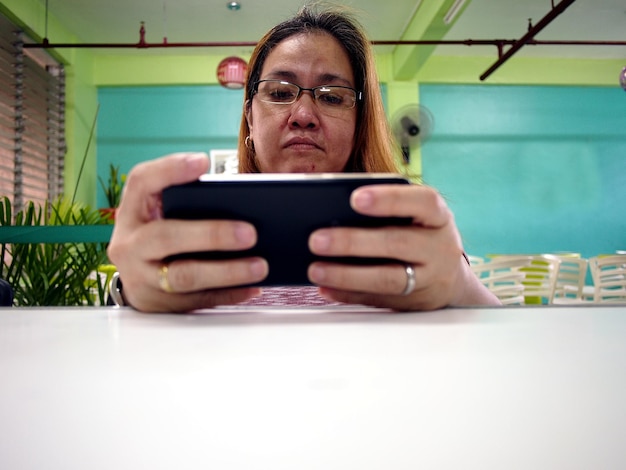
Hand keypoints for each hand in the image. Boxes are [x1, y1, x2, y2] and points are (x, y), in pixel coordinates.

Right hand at [107, 153, 268, 311]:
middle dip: (211, 235)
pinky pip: (197, 301)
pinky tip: (252, 288)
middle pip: (166, 237)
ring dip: (226, 272)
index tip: (203, 161)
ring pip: (184, 276)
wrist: (137, 274)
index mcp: (133, 210)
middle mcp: (130, 244)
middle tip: (251, 234)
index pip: (141, 181)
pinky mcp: (157, 304)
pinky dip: (228, 295)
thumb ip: (188, 198)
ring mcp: (140, 277)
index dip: (170, 170)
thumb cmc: (161, 230)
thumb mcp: (162, 210)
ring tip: (260, 266)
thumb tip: (240, 201)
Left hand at [307, 184, 499, 309]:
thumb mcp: (416, 215)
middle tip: (316, 240)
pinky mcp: (413, 303)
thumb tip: (332, 210)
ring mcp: (429, 279)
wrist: (451, 278)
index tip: (355, 198)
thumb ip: (387, 210)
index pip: (422, 202)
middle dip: (354, 242)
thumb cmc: (421, 233)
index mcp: (438, 216)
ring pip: (388, 279)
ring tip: (315, 270)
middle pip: (397, 243)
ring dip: (347, 275)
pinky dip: (349, 295)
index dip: (390, 199)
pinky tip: (326, 288)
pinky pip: (378, 300)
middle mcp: (439, 247)